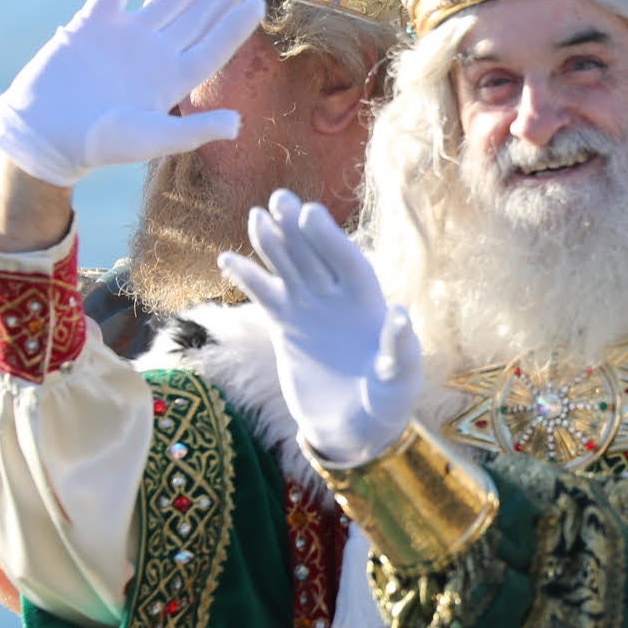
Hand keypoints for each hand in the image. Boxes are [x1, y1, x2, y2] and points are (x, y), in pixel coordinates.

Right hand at [0, 0, 260, 186]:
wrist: (44, 134)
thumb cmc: (97, 145)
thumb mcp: (149, 139)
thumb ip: (192, 131)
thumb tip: (237, 124)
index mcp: (171, 82)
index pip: (212, 49)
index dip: (235, 27)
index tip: (257, 4)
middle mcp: (153, 55)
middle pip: (196, 19)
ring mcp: (124, 38)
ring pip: (164, 0)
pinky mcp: (91, 25)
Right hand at [218, 191, 422, 465]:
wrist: (354, 428)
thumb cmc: (385, 404)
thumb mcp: (398, 382)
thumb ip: (399, 350)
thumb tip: (400, 314)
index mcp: (367, 303)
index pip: (346, 261)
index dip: (329, 238)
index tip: (310, 215)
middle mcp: (337, 298)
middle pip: (315, 254)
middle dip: (297, 227)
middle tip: (279, 199)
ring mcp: (310, 308)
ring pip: (288, 266)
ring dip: (272, 242)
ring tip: (255, 216)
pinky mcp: (287, 325)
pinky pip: (265, 294)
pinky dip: (247, 277)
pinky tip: (226, 259)